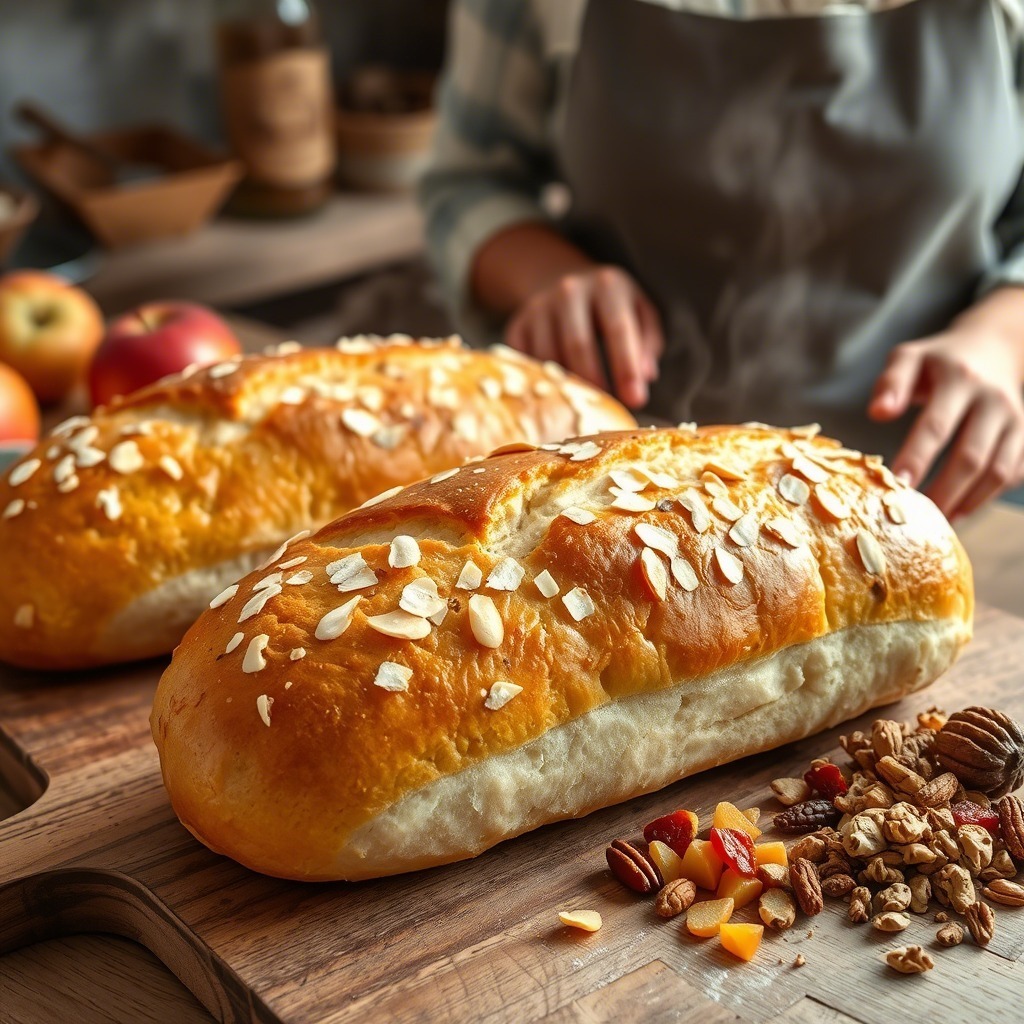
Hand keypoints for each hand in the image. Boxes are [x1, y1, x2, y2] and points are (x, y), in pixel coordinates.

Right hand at [505, 266, 663, 408]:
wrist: (567, 284)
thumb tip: (644, 376)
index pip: (618, 329)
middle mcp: (569, 290)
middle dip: (595, 382)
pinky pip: (525, 360)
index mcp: (606, 285)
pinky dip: (540, 382)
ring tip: (584, 404)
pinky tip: (558, 394)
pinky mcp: (518, 324)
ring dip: (567, 386)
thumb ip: (647, 342)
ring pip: (548, 355)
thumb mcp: (640, 313)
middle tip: (608, 408)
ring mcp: (538, 306)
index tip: (636, 400)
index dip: (626, 367)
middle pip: (578, 344)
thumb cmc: (612, 308)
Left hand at [868, 305, 1023, 519]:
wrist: (992, 347)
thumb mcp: (909, 358)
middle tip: (915, 517)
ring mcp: (1015, 419)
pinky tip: (961, 511)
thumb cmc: (937, 360)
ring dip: (968, 502)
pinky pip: (1014, 473)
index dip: (918, 457)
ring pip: (998, 471)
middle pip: (971, 456)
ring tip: (939, 523)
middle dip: (944, 491)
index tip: (898, 484)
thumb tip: (878, 413)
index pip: (937, 425)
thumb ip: (891, 383)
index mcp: (959, 380)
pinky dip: (988, 497)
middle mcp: (992, 400)